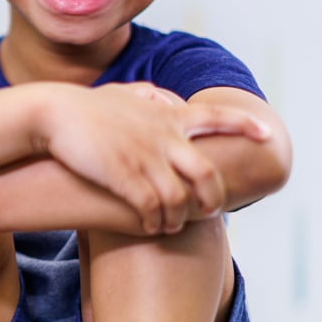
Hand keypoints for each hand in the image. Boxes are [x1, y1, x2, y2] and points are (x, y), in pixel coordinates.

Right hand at [34, 82, 269, 234]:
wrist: (53, 113)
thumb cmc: (84, 106)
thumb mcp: (121, 93)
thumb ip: (146, 95)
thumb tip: (160, 95)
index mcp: (166, 114)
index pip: (217, 117)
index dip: (245, 127)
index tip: (268, 135)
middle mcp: (163, 135)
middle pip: (208, 174)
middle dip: (215, 199)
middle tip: (209, 211)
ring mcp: (145, 157)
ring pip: (181, 199)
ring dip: (180, 218)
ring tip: (171, 226)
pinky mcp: (124, 176)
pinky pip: (153, 209)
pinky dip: (156, 223)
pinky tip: (150, 228)